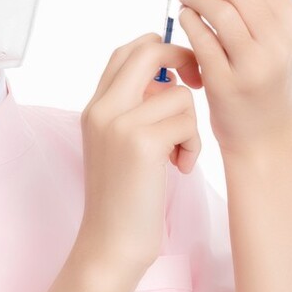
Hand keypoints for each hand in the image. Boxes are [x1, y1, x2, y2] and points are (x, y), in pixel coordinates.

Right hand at [77, 34, 202, 280]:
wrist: (111, 242)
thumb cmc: (124, 198)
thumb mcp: (117, 145)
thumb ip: (133, 109)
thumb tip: (169, 78)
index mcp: (95, 108)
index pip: (126, 51)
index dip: (159, 49)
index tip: (180, 71)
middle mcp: (102, 109)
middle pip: (149, 52)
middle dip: (183, 60)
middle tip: (196, 83)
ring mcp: (119, 124)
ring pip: (178, 95)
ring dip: (189, 125)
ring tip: (177, 156)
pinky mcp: (142, 143)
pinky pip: (186, 122)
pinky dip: (192, 146)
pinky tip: (180, 169)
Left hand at [174, 0, 291, 155]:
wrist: (264, 138)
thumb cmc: (262, 84)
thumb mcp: (272, 43)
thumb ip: (254, 6)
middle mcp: (280, 43)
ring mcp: (256, 65)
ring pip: (220, 11)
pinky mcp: (229, 85)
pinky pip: (202, 41)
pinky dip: (188, 22)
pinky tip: (183, 17)